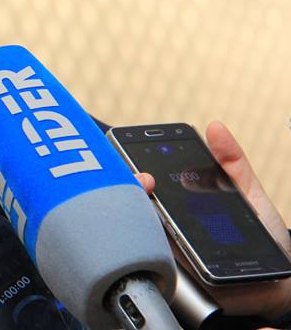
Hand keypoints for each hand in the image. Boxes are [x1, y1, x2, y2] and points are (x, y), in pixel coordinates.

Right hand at [137, 121, 290, 319]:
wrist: (280, 283)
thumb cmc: (263, 237)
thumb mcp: (247, 193)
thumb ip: (231, 162)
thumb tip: (215, 127)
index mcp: (181, 206)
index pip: (151, 183)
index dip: (137, 167)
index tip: (140, 156)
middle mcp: (169, 226)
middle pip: (139, 203)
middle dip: (133, 186)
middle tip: (144, 177)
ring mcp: (169, 250)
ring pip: (142, 227)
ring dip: (139, 211)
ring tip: (146, 192)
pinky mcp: (176, 275)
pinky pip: (156, 256)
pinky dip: (152, 242)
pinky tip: (157, 227)